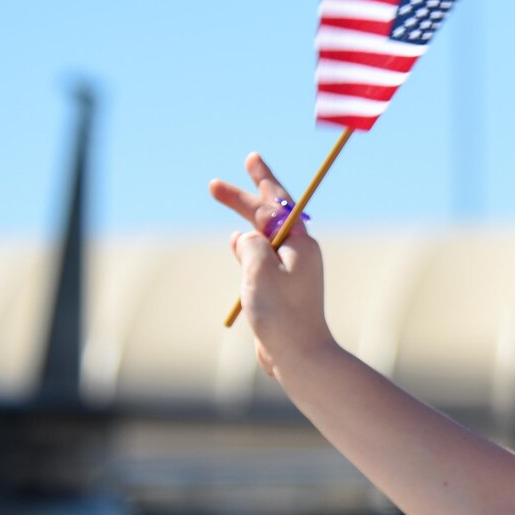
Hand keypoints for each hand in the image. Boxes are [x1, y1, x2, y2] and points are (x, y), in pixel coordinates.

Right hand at [208, 154, 334, 378]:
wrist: (299, 355)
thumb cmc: (282, 313)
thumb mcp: (259, 269)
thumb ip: (249, 245)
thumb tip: (242, 237)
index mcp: (300, 244)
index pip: (279, 203)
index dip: (263, 180)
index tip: (251, 158)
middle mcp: (298, 254)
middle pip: (266, 217)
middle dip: (241, 198)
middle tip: (214, 185)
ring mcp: (290, 271)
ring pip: (262, 236)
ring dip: (243, 218)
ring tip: (222, 198)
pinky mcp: (280, 289)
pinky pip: (260, 258)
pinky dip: (246, 246)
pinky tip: (234, 242)